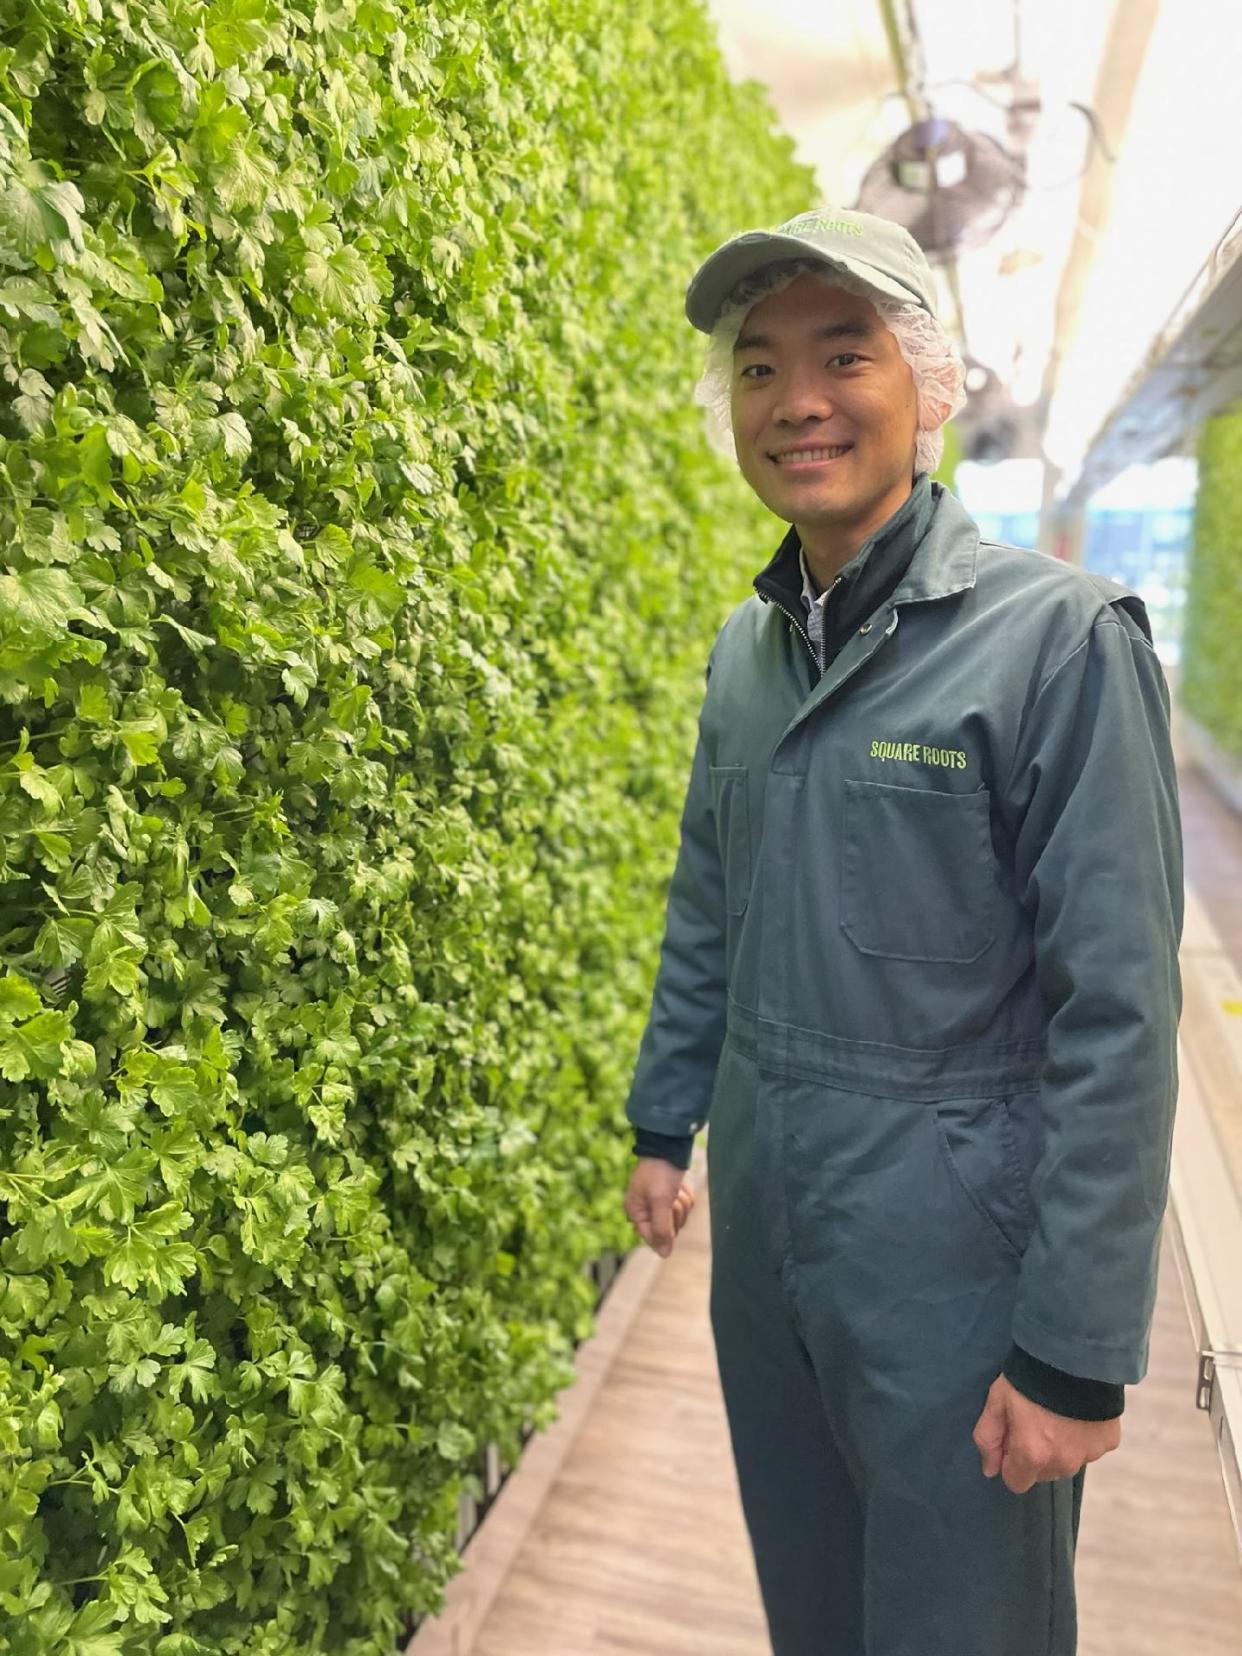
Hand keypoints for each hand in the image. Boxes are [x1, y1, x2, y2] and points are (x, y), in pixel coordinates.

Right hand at [623, 1159, 694, 1258]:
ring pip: (678, 1219)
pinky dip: (686, 1197)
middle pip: (667, 1230)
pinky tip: (680, 1185)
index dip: (664, 1232)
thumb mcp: (660, 1201)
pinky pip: (684, 1207)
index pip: (651, 1237)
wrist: (668, 1146)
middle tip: (671, 1197)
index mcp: (635, 1211)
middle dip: (675, 1214)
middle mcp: (645, 1210)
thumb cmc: (660, 1173)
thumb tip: (664, 1255)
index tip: (670, 1215)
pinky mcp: (671, 1196)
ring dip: (682, 1204)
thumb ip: (662, 1229)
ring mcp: (659, 1203)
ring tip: (676, 1189)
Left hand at [972, 1373, 1120, 1493]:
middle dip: (1035, 1454)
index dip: (1010, 1462)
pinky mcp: (1109, 1442)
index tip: (1012, 1438)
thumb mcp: (996, 1402)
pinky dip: (1083, 1436)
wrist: (1074, 1355)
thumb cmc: (1028, 1377)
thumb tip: (990, 1470)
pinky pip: (1090, 1447)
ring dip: (1060, 1446)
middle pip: (1043, 1472)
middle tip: (1034, 1420)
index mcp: (1032, 1455)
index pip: (1017, 1482)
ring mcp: (1089, 1454)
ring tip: (1057, 1413)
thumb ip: (988, 1439)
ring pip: (1067, 1461)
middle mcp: (1063, 1463)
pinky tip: (1078, 1411)